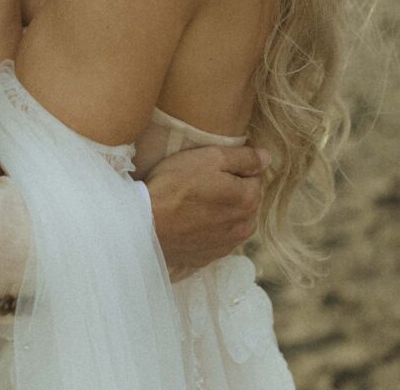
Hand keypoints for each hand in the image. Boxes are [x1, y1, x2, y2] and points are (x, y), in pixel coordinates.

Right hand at [145, 145, 269, 280]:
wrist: (146, 223)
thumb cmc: (176, 184)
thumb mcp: (210, 157)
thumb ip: (243, 157)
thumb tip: (267, 157)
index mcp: (248, 200)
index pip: (255, 176)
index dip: (236, 166)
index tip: (215, 163)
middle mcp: (244, 226)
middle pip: (246, 200)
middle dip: (233, 189)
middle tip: (204, 179)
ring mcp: (226, 245)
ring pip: (234, 221)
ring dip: (223, 211)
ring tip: (198, 200)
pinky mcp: (209, 257)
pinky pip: (218, 238)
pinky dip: (211, 228)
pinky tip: (192, 219)